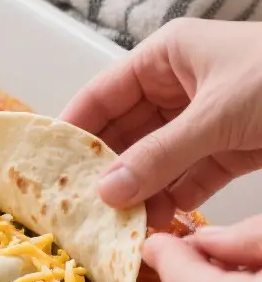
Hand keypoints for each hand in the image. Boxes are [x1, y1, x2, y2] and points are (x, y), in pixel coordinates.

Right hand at [60, 20, 261, 226]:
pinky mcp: (233, 149)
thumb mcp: (216, 115)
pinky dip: (177, 198)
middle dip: (109, 169)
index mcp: (166, 57)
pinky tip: (159, 220)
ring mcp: (206, 118)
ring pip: (159, 158)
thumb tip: (106, 191)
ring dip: (142, 190)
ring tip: (121, 224)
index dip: (77, 128)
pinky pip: (193, 176)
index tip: (49, 165)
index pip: (104, 93)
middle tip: (84, 207)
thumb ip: (161, 155)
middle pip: (128, 130)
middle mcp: (180, 86)